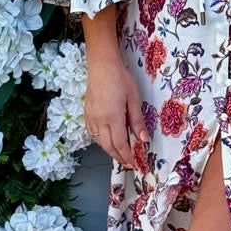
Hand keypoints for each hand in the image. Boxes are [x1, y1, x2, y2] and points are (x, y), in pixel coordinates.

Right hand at [83, 51, 146, 169]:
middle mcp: (99, 121)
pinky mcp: (86, 114)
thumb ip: (137, 121)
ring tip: (121, 154)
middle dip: (120, 158)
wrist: (102, 66)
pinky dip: (101, 142)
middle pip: (108, 147)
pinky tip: (109, 141)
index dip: (127, 157)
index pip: (120, 144)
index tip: (135, 164)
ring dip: (110, 151)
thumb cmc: (121, 79)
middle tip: (130, 163)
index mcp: (112, 117)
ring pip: (99, 142)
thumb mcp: (134, 98)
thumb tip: (144, 140)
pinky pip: (93, 134)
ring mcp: (91, 118)